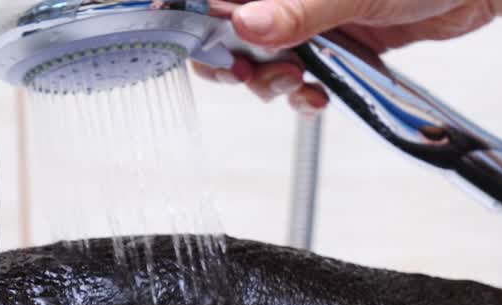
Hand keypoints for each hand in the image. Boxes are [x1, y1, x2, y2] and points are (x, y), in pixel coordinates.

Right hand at [193, 0, 500, 113]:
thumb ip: (301, 7)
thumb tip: (248, 20)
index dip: (184, 7)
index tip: (167, 27)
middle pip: (223, 23)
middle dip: (225, 56)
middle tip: (242, 74)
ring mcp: (307, 14)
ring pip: (259, 54)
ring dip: (266, 81)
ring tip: (295, 84)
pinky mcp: (333, 43)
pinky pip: (298, 74)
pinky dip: (299, 95)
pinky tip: (314, 98)